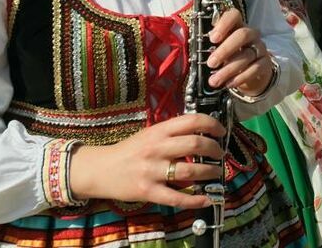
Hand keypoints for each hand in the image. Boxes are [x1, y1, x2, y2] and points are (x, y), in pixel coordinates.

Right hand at [67, 112, 225, 207]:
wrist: (100, 170)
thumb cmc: (129, 151)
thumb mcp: (150, 134)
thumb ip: (172, 133)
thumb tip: (202, 132)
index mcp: (159, 131)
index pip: (192, 121)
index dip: (212, 124)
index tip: (221, 131)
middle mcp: (157, 148)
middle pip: (196, 144)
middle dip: (215, 149)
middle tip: (220, 154)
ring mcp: (152, 170)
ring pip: (190, 170)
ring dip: (210, 172)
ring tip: (216, 173)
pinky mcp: (148, 191)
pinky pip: (176, 197)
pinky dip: (195, 199)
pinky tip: (206, 198)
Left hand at [207, 8, 272, 94]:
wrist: (248, 74)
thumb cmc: (228, 57)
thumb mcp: (217, 49)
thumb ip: (208, 45)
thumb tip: (192, 47)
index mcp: (236, 26)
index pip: (234, 15)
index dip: (224, 24)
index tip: (212, 39)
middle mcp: (251, 34)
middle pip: (242, 35)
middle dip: (225, 49)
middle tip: (211, 63)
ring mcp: (259, 48)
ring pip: (247, 55)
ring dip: (228, 69)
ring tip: (214, 81)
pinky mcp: (265, 63)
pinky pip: (255, 68)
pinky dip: (241, 77)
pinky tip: (228, 84)